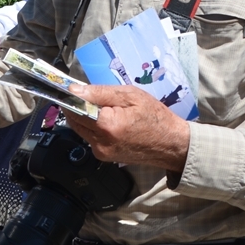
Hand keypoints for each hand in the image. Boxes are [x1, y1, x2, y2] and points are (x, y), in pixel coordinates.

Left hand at [64, 84, 190, 172]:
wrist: (171, 145)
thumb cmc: (155, 117)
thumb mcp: (131, 96)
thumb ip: (100, 92)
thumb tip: (74, 90)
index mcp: (107, 126)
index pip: (74, 108)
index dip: (72, 97)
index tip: (73, 89)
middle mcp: (99, 142)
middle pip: (74, 119)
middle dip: (77, 106)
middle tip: (93, 96)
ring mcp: (100, 152)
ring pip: (79, 128)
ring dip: (85, 117)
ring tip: (105, 109)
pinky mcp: (103, 156)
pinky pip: (89, 137)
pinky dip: (93, 127)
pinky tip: (109, 121)